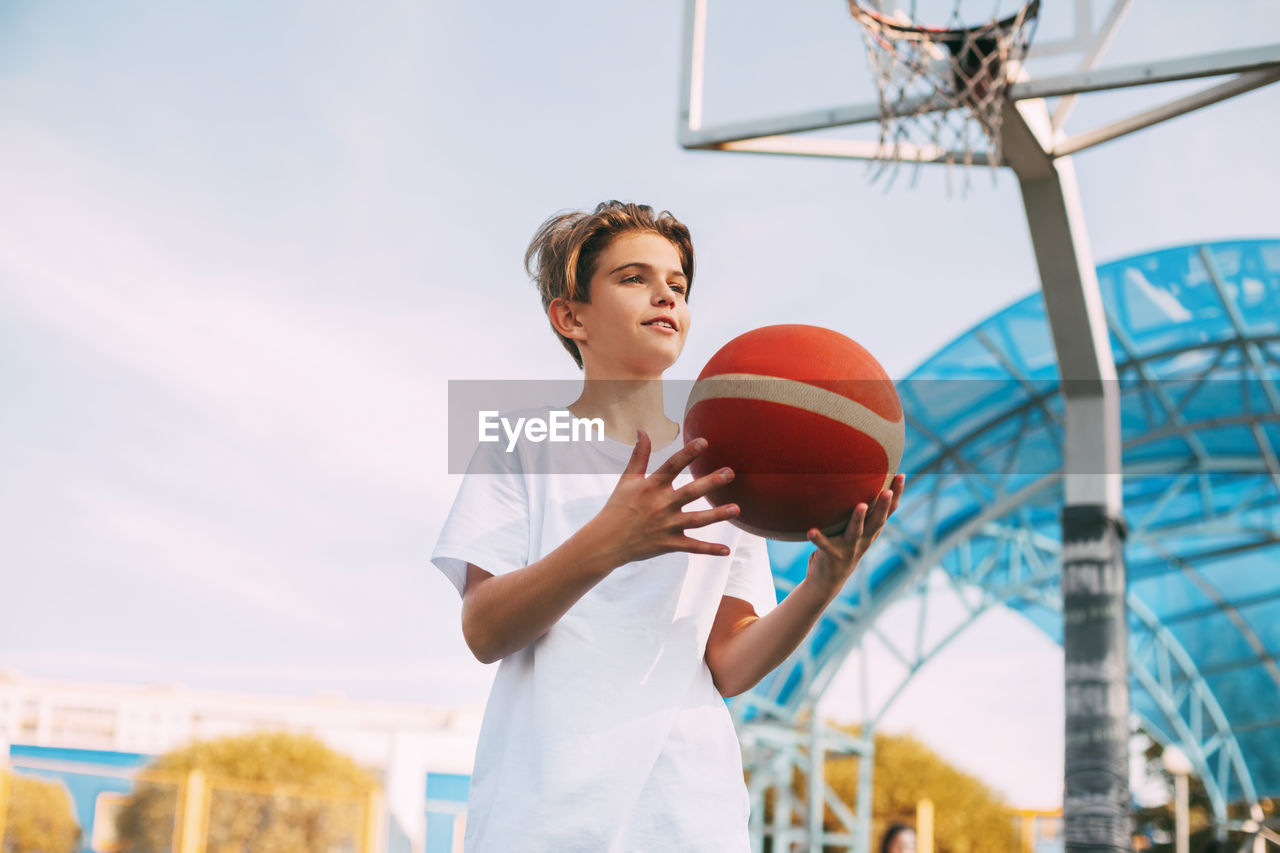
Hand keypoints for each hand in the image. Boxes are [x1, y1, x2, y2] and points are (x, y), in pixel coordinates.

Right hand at [595, 429, 740, 566]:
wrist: (605, 541)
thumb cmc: (617, 507)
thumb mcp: (627, 480)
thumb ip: (639, 456)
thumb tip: (643, 431)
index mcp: (651, 486)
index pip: (672, 466)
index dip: (688, 454)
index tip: (704, 442)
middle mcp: (661, 505)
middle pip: (690, 492)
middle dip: (710, 482)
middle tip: (730, 473)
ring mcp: (666, 526)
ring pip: (696, 520)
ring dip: (717, 515)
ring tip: (736, 508)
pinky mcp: (669, 544)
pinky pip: (692, 547)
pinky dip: (709, 549)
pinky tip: (726, 550)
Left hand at [805, 474, 905, 595]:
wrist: (828, 580)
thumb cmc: (842, 546)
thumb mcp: (855, 530)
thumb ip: (859, 512)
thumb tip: (857, 479)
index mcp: (871, 531)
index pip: (887, 512)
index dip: (896, 495)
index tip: (900, 475)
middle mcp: (864, 539)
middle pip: (876, 521)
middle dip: (883, 506)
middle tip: (888, 491)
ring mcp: (849, 548)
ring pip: (855, 532)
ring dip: (858, 519)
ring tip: (861, 506)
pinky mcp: (832, 555)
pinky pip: (825, 545)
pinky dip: (818, 538)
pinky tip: (811, 531)